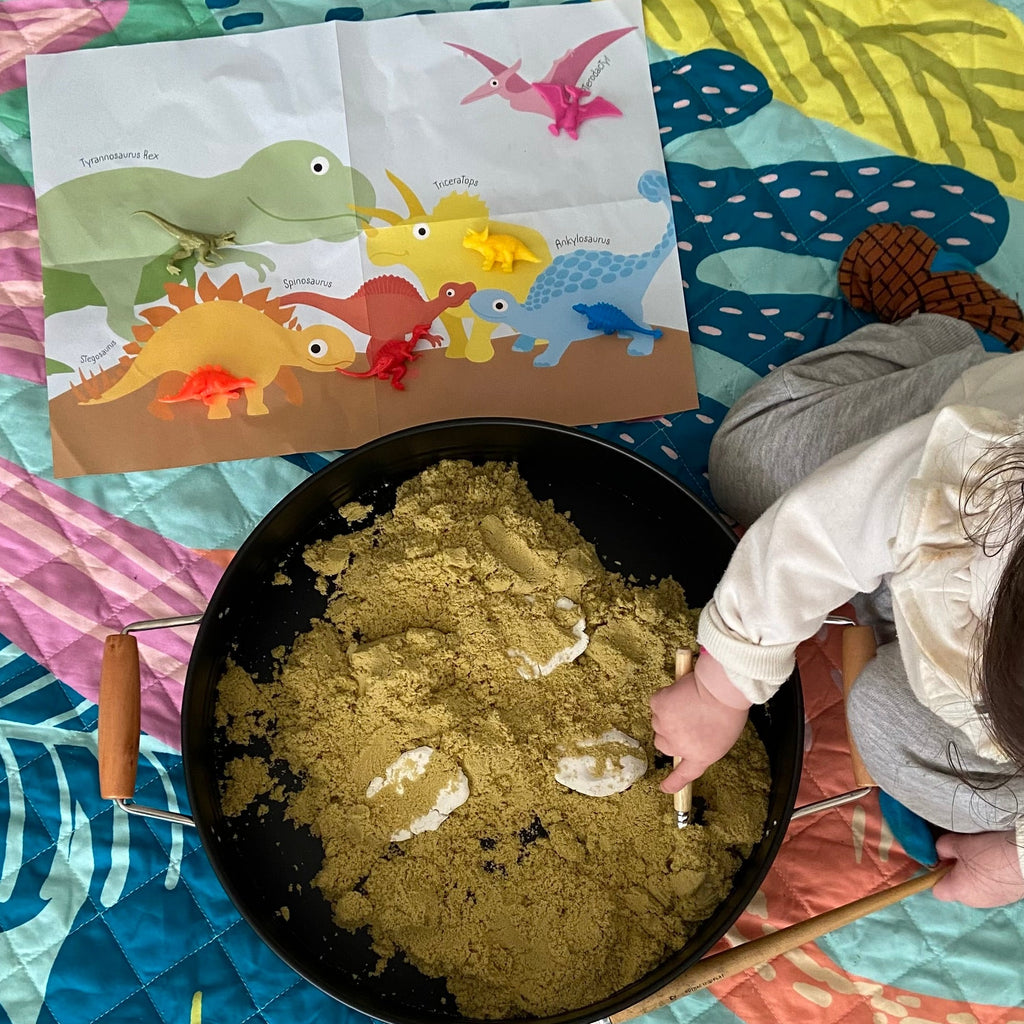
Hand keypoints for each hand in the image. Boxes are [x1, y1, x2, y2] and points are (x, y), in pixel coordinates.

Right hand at [649, 651, 749, 793]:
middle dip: (670, 734)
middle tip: (686, 720)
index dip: (673, 783)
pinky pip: (657, 704)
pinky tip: (679, 694)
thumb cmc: (729, 711)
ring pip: (658, 722)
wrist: (719, 690)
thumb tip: (690, 737)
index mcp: (699, 757)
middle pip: (663, 744)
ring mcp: (665, 726)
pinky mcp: (658, 706)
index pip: (683, 775)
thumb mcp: (723, 738)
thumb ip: (703, 744)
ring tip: (688, 704)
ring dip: (668, 715)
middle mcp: (678, 746)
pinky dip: (665, 699)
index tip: (665, 788)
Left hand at [932, 831, 1023, 907]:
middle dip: (956, 871)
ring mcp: (993, 901)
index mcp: (959, 892)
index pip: (937, 891)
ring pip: (973, 887)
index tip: (942, 858)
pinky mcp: (1007, 896)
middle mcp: (975, 902)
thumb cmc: (990, 853)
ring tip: (982, 856)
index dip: (936, 874)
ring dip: (973, 873)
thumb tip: (939, 853)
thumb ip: (942, 848)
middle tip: (962, 852)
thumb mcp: (959, 843)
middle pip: (956, 887)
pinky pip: (990, 887)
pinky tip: (996, 862)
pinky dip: (989, 876)